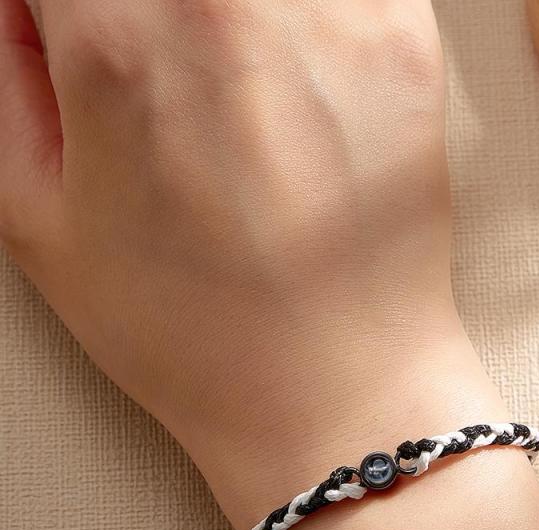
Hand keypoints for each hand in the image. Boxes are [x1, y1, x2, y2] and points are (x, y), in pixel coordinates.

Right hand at [1, 0, 480, 527]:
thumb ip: (11, 74)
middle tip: (160, 63)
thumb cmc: (196, 337)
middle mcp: (229, 7)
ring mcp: (334, 18)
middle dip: (153, 11)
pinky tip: (292, 72)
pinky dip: (310, 13)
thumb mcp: (42, 220)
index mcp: (121, 45)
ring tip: (229, 77)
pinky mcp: (407, 46)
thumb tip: (28, 5)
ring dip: (234, 16)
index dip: (72, 6)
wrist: (335, 391)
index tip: (87, 33)